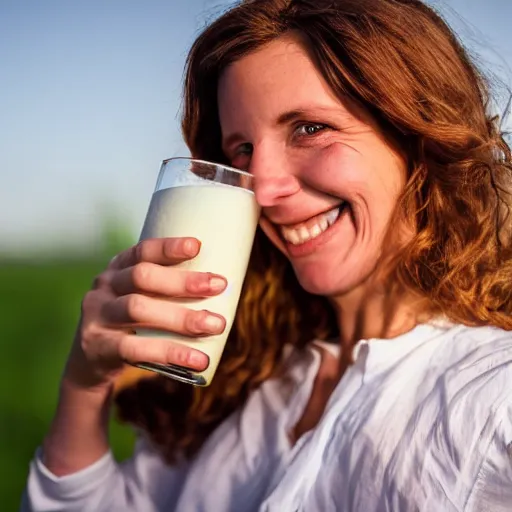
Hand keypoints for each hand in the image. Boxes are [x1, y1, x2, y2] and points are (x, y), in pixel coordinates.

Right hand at [64, 237, 226, 389]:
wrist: (90, 363)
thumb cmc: (131, 323)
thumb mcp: (142, 298)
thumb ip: (168, 290)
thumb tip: (223, 288)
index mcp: (118, 268)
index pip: (142, 251)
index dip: (169, 247)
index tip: (198, 246)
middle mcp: (104, 286)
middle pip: (142, 277)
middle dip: (183, 281)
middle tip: (219, 285)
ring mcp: (97, 316)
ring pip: (138, 309)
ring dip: (182, 318)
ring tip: (217, 325)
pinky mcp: (98, 347)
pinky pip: (135, 348)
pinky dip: (170, 353)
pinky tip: (198, 359)